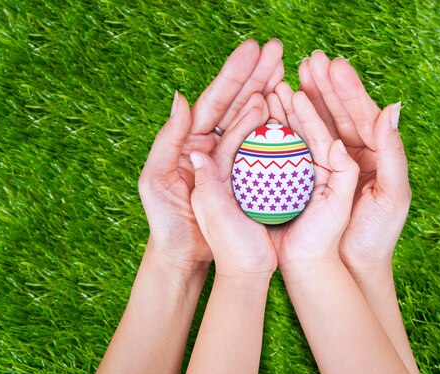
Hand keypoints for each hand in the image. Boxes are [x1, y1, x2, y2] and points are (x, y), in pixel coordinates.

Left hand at [137, 39, 282, 274]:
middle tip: (276, 50)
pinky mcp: (245, 178)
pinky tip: (283, 108)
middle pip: (234, 104)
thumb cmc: (165, 222)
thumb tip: (181, 99)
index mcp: (187, 141)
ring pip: (249, 120)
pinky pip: (258, 148)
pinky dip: (271, 127)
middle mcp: (209, 145)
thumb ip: (168, 139)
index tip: (252, 51)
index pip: (212, 102)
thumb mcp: (156, 180)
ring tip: (283, 71)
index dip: (232, 76)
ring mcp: (229, 160)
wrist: (185, 257)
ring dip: (266, 93)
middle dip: (255, 75)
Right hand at [271, 51, 410, 272]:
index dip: (347, 90)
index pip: (362, 115)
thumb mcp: (392, 195)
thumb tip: (392, 109)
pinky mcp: (304, 179)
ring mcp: (325, 166)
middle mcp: (351, 156)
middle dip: (322, 87)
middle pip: (335, 115)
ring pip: (314, 127)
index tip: (332, 65)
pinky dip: (285, 128)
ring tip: (285, 79)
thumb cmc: (373, 238)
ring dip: (301, 102)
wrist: (343, 269)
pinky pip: (295, 148)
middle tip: (307, 61)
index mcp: (374, 156)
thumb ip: (393, 153)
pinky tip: (273, 110)